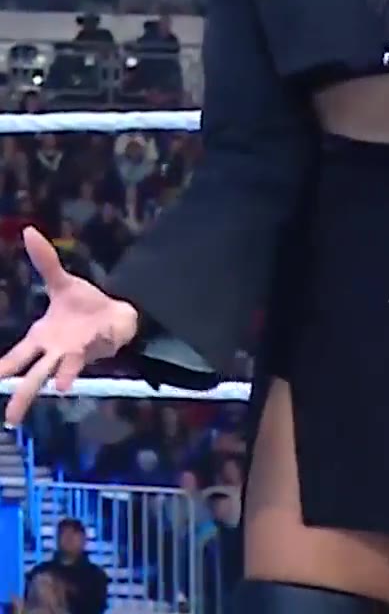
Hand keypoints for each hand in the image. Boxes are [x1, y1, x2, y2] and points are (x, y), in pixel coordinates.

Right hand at [0, 227, 138, 425]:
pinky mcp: (97, 350)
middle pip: (34, 376)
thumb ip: (45, 260)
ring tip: (59, 388)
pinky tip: (89, 356)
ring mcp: (76, 355)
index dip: (4, 369)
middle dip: (22, 394)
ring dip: (62, 379)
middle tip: (10, 419)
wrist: (115, 311)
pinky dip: (95, 350)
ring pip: (63, 373)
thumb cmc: (82, 305)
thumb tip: (29, 231)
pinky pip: (95, 351)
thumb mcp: (61, 281)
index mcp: (42, 338)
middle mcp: (55, 352)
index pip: (17, 357)